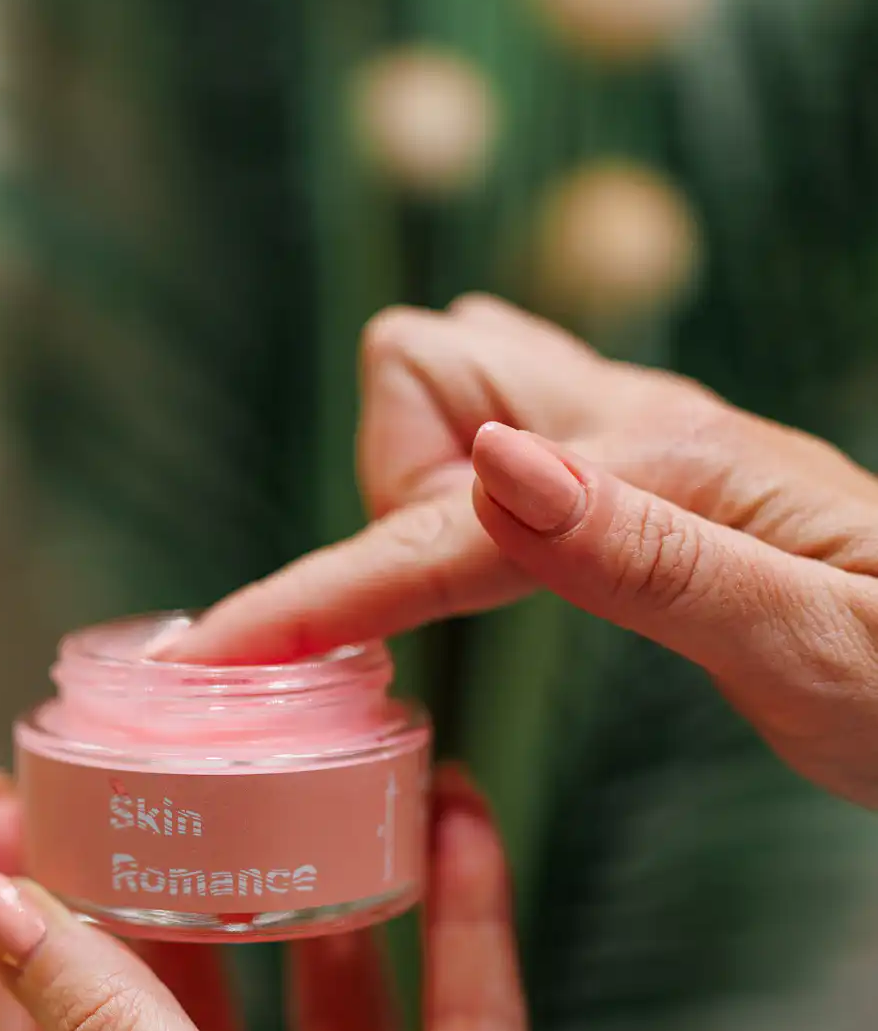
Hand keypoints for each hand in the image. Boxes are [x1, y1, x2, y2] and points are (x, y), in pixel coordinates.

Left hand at [0, 769, 734, 1030]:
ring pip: (320, 1017)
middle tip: (146, 773)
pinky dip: (454, 932)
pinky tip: (450, 823)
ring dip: (315, 902)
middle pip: (176, 1030)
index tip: (12, 810)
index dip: (18, 941)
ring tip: (294, 786)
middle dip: (159, 901)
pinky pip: (454, 1028)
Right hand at [178, 297, 877, 807]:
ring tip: (457, 597)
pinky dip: (439, 495)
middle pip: (419, 372)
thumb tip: (491, 460)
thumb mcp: (814, 640)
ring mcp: (628, 446)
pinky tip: (467, 556)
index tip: (217, 658)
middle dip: (382, 486)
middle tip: (438, 611)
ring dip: (405, 484)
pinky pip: (489, 443)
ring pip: (443, 391)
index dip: (325, 592)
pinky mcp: (627, 482)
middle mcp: (632, 429)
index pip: (444, 523)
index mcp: (665, 468)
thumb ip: (645, 552)